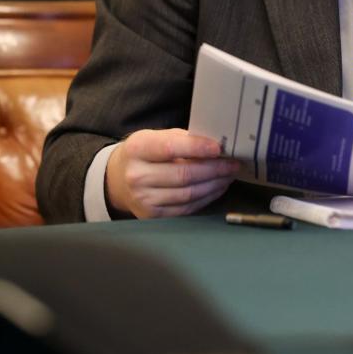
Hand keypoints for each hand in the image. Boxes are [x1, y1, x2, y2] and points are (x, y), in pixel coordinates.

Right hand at [106, 128, 240, 218]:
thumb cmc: (144, 154)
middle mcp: (137, 176)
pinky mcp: (152, 216)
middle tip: (233, 163)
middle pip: (184, 175)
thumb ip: (182, 139)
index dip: (197, 148)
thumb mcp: (154, 137)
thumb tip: (215, 145)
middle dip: (214, 169)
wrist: (119, 179)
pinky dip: (206, 197)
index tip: (218, 148)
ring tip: (228, 175)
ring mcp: (144, 199)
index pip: (170, 148)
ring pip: (189, 194)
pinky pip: (187, 208)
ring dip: (214, 184)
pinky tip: (216, 187)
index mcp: (137, 149)